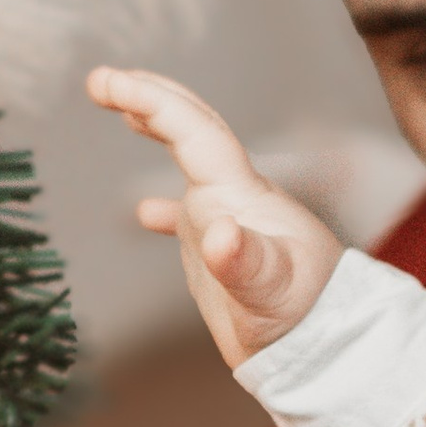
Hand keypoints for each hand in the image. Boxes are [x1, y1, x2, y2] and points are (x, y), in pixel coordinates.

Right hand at [87, 66, 345, 367]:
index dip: (150, 100)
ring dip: (159, 128)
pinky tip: (144, 214)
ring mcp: (229, 218)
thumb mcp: (273, 289)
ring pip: (192, 158)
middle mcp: (235, 194)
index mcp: (240, 192)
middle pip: (193, 127)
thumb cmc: (303, 316)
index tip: (109, 83)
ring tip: (124, 108)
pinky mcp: (223, 252)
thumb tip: (216, 234)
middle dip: (149, 97)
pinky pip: (188, 216)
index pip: (192, 130)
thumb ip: (246, 261)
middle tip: (102, 79)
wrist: (323, 347)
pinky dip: (163, 207)